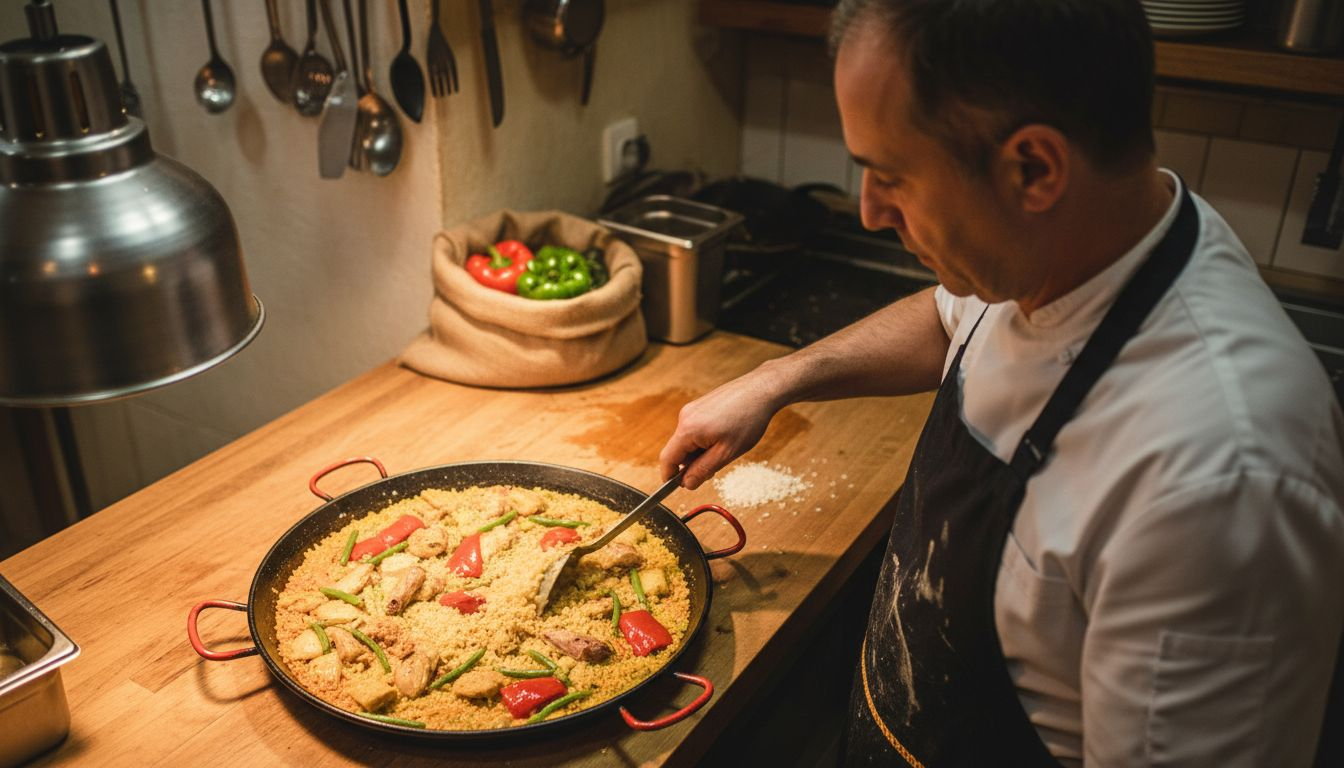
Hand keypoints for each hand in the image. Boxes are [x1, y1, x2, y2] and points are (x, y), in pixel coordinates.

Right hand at [658, 363, 784, 489]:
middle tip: (714, 469)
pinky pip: (694, 429)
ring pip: (687, 440)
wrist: (761, 390)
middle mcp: (685, 417)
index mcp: (688, 429)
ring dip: (699, 452)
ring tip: (724, 449)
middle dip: (691, 464)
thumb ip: (703, 470)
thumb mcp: (726, 453)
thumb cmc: (748, 420)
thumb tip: (687, 484)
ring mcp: (691, 409)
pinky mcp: (699, 406)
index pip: (667, 459)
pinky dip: (703, 440)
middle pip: (677, 450)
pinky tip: (723, 437)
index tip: (677, 488)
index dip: (669, 477)